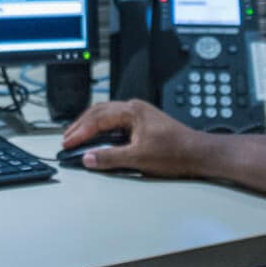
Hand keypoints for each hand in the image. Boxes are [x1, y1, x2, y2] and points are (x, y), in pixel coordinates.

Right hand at [61, 100, 207, 177]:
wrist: (198, 153)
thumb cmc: (175, 152)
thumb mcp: (138, 158)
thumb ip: (110, 158)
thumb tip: (88, 157)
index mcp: (132, 111)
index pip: (97, 118)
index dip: (80, 132)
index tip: (67, 142)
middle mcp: (134, 108)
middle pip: (99, 112)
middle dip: (81, 125)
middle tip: (66, 138)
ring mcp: (139, 114)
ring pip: (106, 115)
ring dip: (90, 126)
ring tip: (77, 137)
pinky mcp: (143, 123)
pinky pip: (115, 121)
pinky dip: (102, 129)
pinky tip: (98, 138)